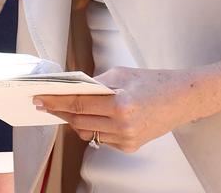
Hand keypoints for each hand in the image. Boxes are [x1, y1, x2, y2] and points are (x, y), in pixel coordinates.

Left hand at [34, 67, 194, 153]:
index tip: (40, 98)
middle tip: (45, 103)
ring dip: (74, 120)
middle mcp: (123, 125)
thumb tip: (70, 88)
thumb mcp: (122, 74)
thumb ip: (95, 83)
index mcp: (120, 103)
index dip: (55, 101)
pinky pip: (101, 138)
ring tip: (65, 109)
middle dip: (59, 112)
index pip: (78, 104)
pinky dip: (93, 127)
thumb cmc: (153, 81)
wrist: (181, 99)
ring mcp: (126, 139)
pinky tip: (93, 117)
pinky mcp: (129, 147)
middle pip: (78, 121)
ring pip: (87, 132)